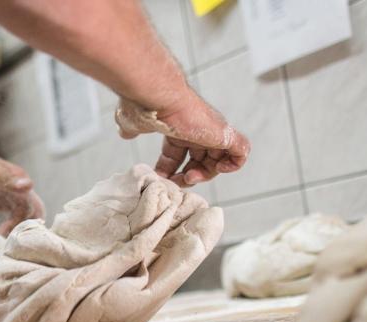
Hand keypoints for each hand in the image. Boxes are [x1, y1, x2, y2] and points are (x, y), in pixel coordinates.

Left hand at [0, 147, 44, 235]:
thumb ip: (7, 179)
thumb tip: (28, 186)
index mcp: (20, 178)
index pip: (33, 204)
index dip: (26, 220)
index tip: (9, 229)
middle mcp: (21, 188)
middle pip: (34, 212)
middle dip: (27, 227)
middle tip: (10, 237)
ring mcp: (13, 196)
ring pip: (27, 216)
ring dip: (19, 229)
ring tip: (3, 237)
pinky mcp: (4, 204)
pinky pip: (16, 218)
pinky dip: (12, 228)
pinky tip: (1, 234)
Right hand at [114, 94, 249, 186]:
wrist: (158, 95)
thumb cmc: (146, 107)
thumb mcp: (133, 122)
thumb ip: (131, 129)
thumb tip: (125, 133)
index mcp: (178, 127)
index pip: (179, 153)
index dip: (170, 169)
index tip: (159, 177)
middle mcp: (197, 128)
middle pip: (200, 160)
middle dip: (189, 175)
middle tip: (176, 181)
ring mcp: (211, 131)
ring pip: (218, 160)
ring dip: (205, 174)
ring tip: (189, 177)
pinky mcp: (224, 134)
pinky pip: (240, 152)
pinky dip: (233, 165)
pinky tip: (217, 168)